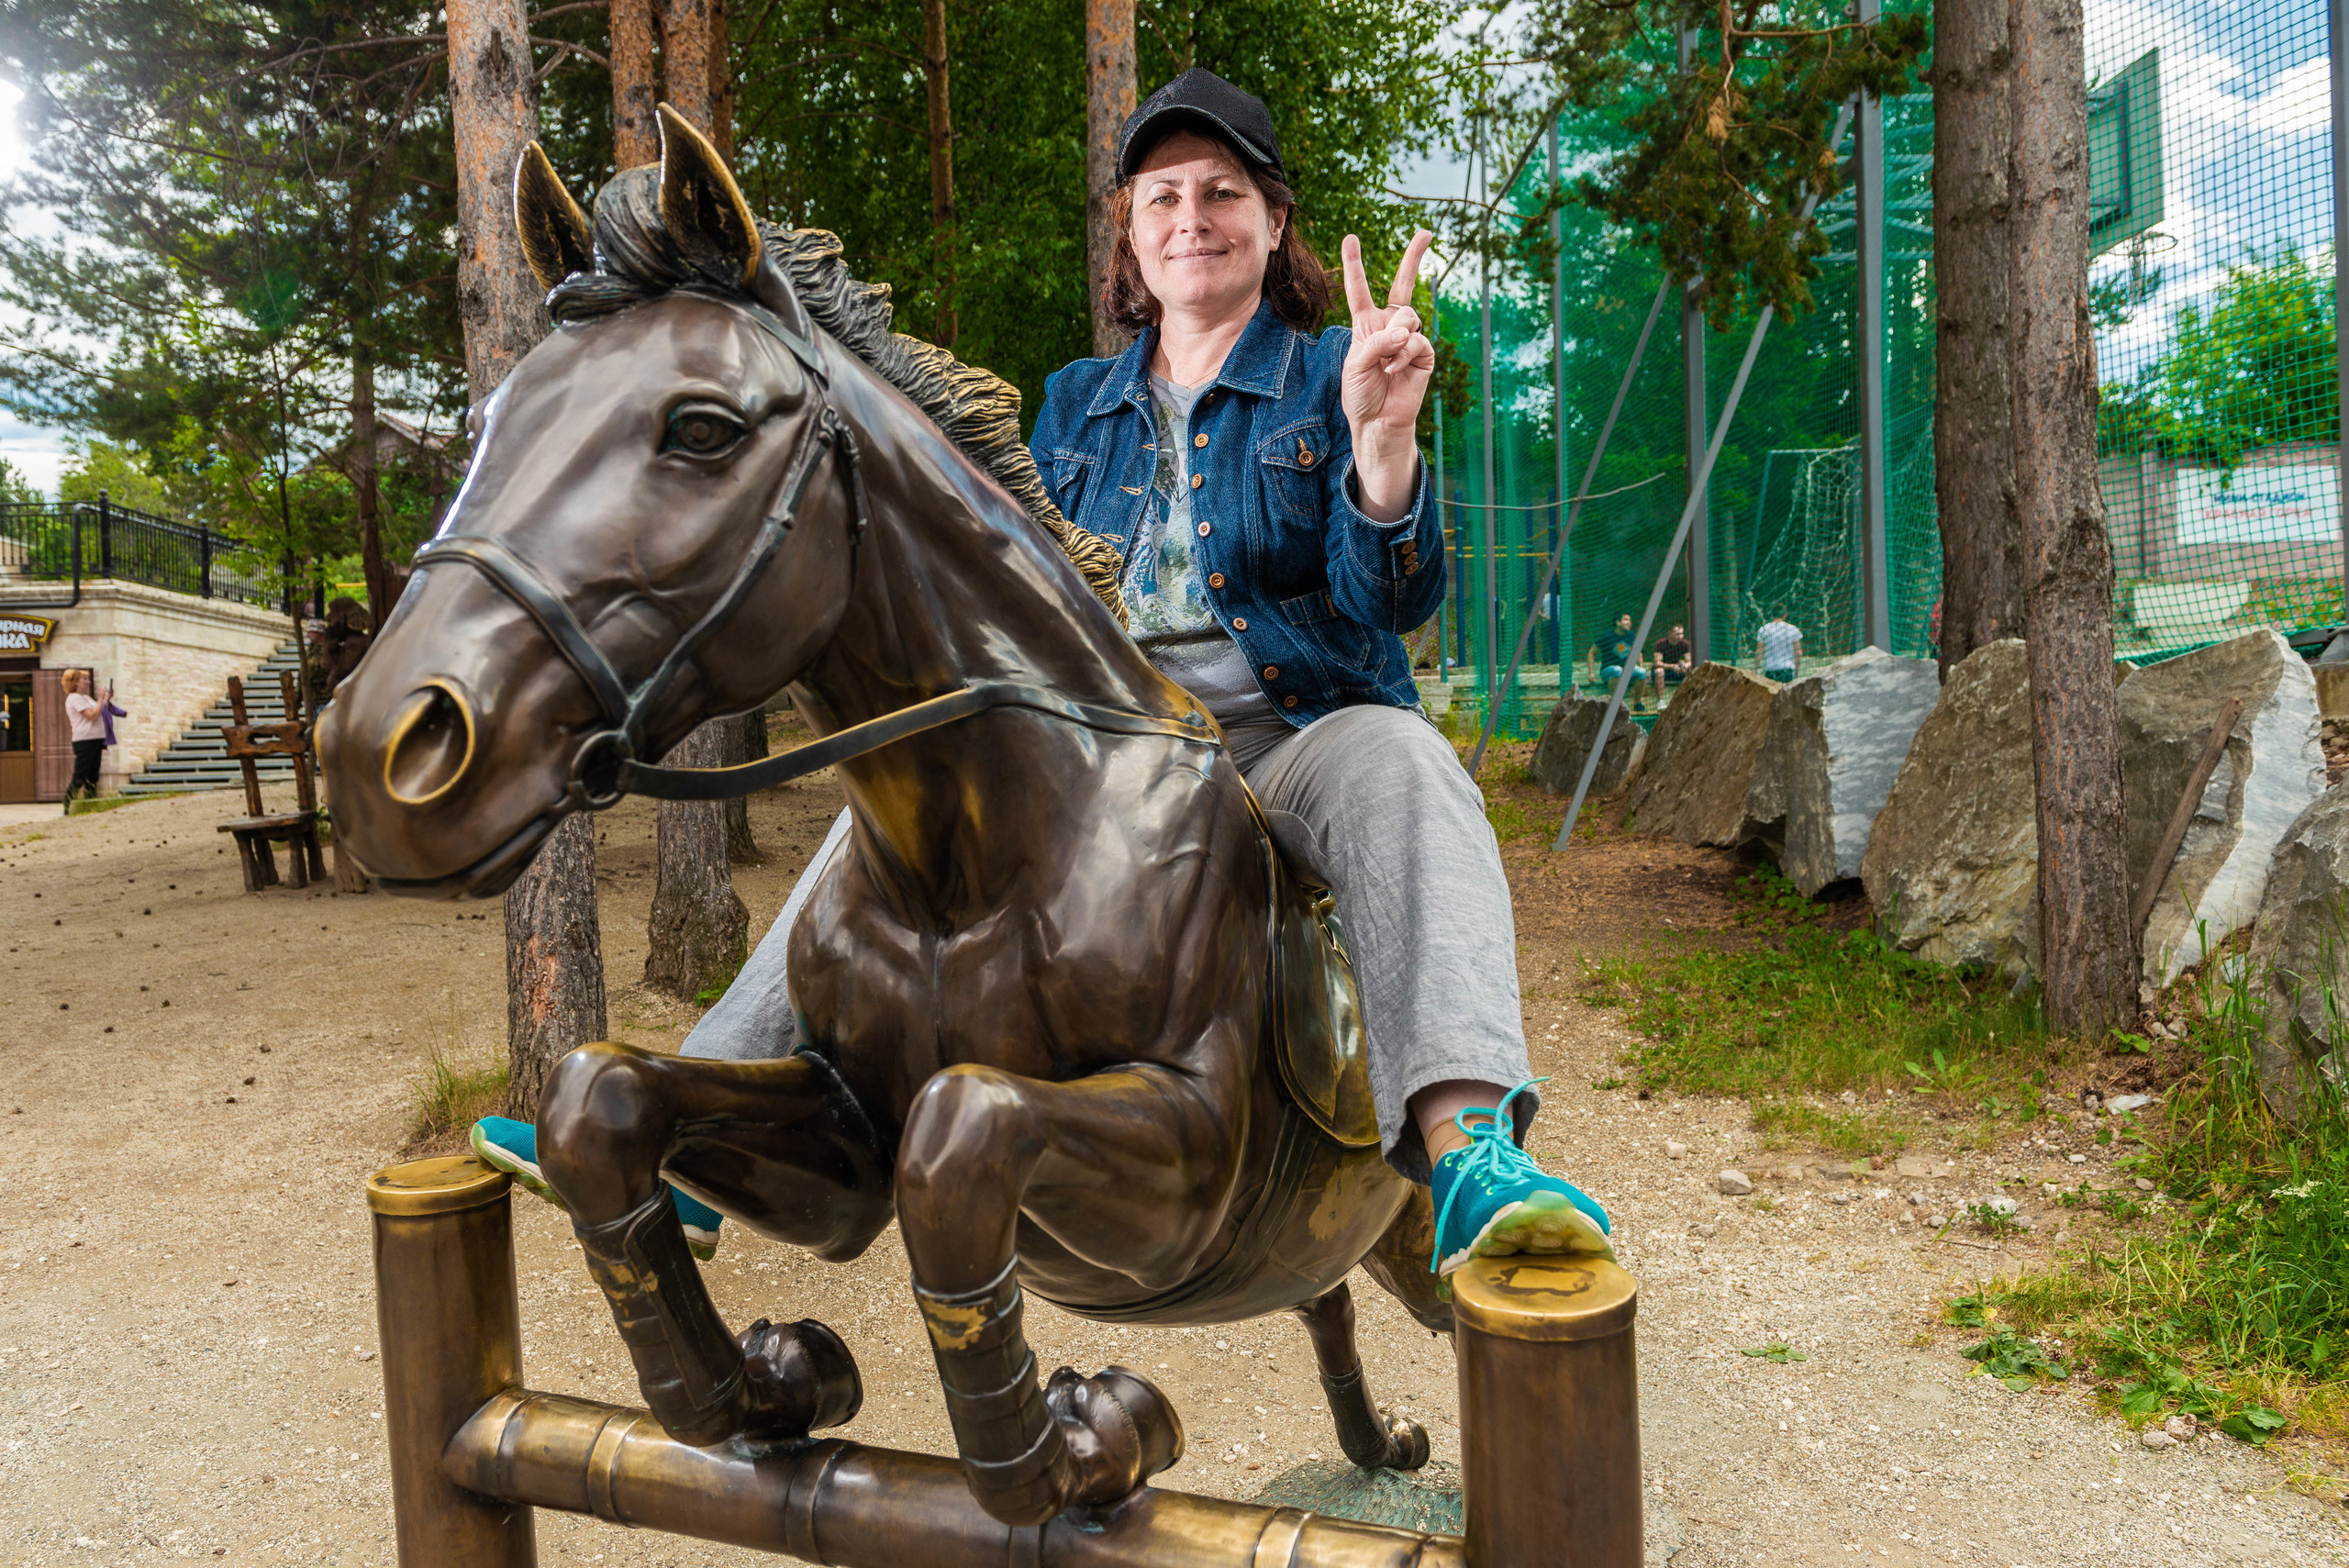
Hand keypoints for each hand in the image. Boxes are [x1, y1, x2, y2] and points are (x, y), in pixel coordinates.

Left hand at [1339, 230, 1435, 523]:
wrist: (1377, 422)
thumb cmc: (1360, 395)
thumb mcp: (1355, 364)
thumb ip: (1375, 342)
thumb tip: (1405, 331)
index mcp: (1366, 325)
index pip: (1359, 290)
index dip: (1354, 264)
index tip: (1351, 238)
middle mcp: (1388, 326)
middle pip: (1403, 284)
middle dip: (1414, 257)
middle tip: (1426, 232)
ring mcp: (1408, 338)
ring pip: (1408, 316)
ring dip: (1395, 336)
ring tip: (1386, 360)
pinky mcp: (1423, 353)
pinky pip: (1416, 340)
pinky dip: (1403, 354)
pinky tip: (1394, 370)